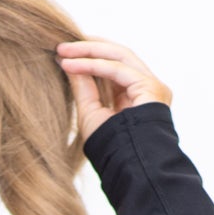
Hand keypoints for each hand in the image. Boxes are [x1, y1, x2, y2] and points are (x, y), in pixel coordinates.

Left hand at [54, 36, 172, 140]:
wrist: (128, 168)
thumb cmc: (111, 150)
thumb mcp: (90, 113)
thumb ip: (82, 87)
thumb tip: (67, 62)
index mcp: (136, 95)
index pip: (113, 66)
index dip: (89, 56)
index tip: (64, 54)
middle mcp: (146, 87)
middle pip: (117, 55)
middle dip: (88, 48)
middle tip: (62, 46)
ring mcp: (151, 85)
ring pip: (118, 55)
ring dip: (89, 51)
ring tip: (64, 50)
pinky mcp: (150, 86)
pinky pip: (117, 68)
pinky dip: (93, 65)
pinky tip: (72, 65)